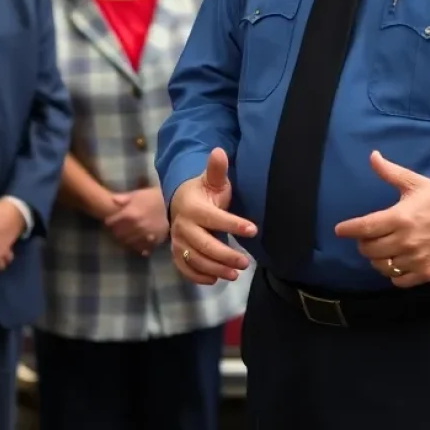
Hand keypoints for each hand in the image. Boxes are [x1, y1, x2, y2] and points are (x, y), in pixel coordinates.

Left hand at [104, 188, 168, 255]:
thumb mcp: (138, 193)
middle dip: (115, 231)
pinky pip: (141, 248)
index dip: (109, 221)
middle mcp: (136, 226)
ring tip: (125, 235)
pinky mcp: (153, 241)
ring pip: (127, 242)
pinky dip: (137, 247)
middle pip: (118, 234)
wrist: (173, 203)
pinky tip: (136, 242)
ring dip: (124, 240)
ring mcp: (144, 235)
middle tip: (116, 229)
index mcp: (130, 214)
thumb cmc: (154, 197)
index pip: (112, 222)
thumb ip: (124, 198)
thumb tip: (112, 200)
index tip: (109, 220)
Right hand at [170, 148, 255, 285]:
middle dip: (225, 255)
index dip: (234, 224)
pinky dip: (198, 277)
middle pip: (204, 245)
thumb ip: (216, 169)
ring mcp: (178, 241)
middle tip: (245, 263)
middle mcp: (182, 226)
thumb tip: (219, 151)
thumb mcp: (212, 180)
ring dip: (215, 269)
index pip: (214, 218)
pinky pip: (185, 269)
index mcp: (193, 207)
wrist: (180, 201)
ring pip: (195, 260)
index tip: (253, 230)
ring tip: (235, 273)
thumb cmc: (203, 192)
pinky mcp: (176, 253)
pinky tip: (215, 279)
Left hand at [334, 151, 429, 288]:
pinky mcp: (427, 273)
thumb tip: (373, 156)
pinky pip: (399, 281)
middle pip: (369, 249)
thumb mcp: (414, 182)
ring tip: (380, 249)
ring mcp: (417, 259)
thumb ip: (390, 172)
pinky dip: (392, 274)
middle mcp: (406, 241)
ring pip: (382, 267)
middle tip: (366, 236)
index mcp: (400, 217)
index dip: (348, 229)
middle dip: (363, 242)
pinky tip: (395, 262)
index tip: (339, 230)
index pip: (365, 227)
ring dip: (376, 259)